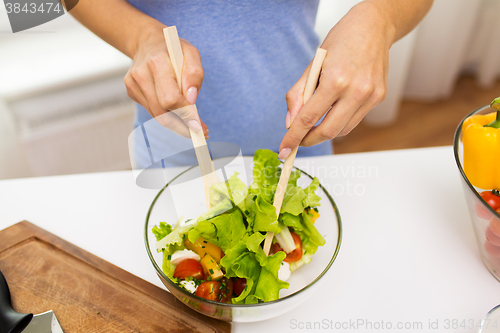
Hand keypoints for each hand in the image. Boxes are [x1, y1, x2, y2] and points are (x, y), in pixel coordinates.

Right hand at [124, 24, 207, 138]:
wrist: (147, 42)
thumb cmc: (173, 49)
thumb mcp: (191, 53)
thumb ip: (194, 74)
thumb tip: (191, 99)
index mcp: (157, 63)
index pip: (170, 99)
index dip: (186, 114)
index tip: (199, 125)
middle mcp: (141, 75)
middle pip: (162, 113)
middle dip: (182, 126)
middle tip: (200, 131)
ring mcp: (133, 85)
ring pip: (157, 116)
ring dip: (177, 124)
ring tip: (192, 124)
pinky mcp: (131, 92)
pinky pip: (152, 111)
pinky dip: (167, 116)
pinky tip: (177, 112)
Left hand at [279, 2, 394, 157]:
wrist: (374, 26)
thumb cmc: (342, 40)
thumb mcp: (313, 64)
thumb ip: (298, 95)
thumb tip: (291, 123)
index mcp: (335, 80)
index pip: (309, 118)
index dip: (294, 137)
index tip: (284, 149)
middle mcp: (356, 90)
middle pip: (328, 131)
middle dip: (309, 140)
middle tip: (298, 140)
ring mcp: (371, 96)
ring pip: (343, 129)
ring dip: (325, 131)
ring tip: (315, 122)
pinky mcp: (379, 97)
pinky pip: (355, 119)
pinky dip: (340, 120)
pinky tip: (334, 109)